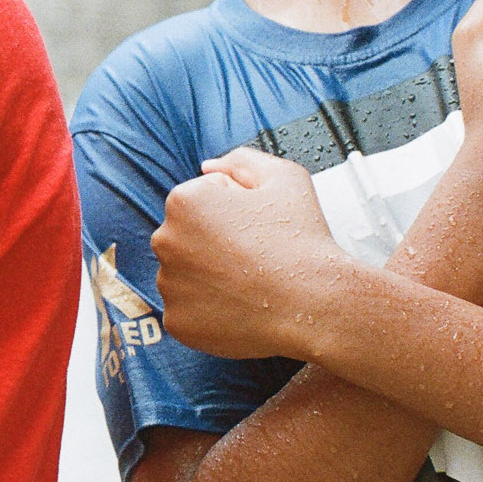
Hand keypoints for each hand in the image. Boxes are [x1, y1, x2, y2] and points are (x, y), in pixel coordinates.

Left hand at [152, 147, 345, 360]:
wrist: (317, 305)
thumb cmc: (302, 243)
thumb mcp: (285, 177)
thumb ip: (241, 160)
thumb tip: (208, 167)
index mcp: (183, 202)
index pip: (203, 199)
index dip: (237, 210)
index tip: (257, 227)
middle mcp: (165, 241)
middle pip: (189, 236)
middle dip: (216, 242)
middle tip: (256, 256)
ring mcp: (168, 285)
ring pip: (187, 274)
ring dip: (211, 276)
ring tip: (250, 283)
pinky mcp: (177, 321)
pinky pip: (189, 310)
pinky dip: (210, 310)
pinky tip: (240, 306)